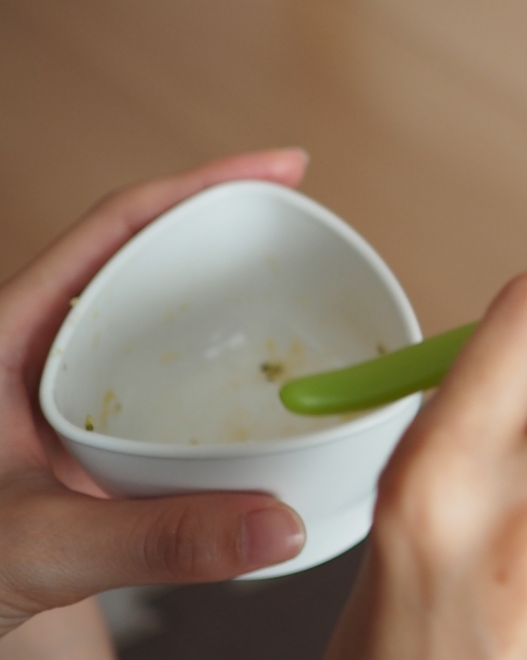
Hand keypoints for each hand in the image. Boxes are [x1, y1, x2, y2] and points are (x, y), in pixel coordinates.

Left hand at [0, 153, 310, 637]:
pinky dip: (225, 382)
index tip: (283, 169)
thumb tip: (279, 521)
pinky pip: (170, 392)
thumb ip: (155, 537)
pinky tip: (268, 398)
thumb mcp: (41, 545)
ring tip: (305, 302)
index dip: (201, 186)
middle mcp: (42, 357)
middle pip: (147, 263)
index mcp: (9, 339)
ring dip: (231, 310)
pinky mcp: (96, 448)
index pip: (114, 229)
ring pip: (160, 327)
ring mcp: (69, 400)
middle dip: (230, 234)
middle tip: (308, 224)